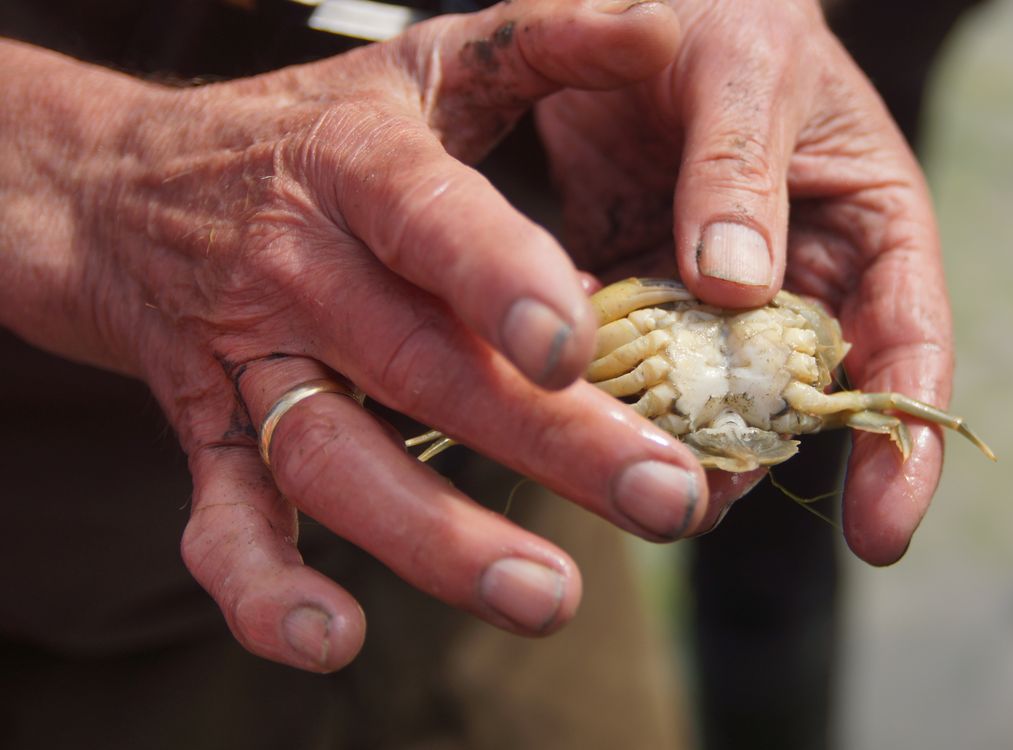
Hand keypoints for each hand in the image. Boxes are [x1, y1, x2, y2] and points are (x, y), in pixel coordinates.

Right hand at [0, 0, 708, 671]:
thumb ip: (539, 44)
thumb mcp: (421, 67)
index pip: (428, 219)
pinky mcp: (209, 430)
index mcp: (358, 166)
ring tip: (547, 596)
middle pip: (419, 363)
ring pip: (334, 457)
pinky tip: (336, 642)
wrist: (123, 182)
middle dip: (548, 440)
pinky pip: (223, 520)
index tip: (576, 345)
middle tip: (666, 501)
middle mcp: (299, 267)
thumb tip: (657, 25)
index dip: (495, 277)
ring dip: (436, 538)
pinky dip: (265, 588)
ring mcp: (247, 359)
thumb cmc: (314, 127)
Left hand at [537, 0, 955, 563]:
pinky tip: (570, 405)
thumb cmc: (730, 10)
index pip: (909, 349)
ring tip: (632, 471)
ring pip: (712, 394)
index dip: (903, 445)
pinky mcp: (645, 290)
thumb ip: (741, 170)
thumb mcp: (747, 69)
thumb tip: (738, 286)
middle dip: (762, 456)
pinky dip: (609, 385)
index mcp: (873, 230)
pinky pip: (634, 356)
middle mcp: (804, 277)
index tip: (882, 533)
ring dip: (676, 435)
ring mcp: (721, 295)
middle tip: (705, 500)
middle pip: (803, 396)